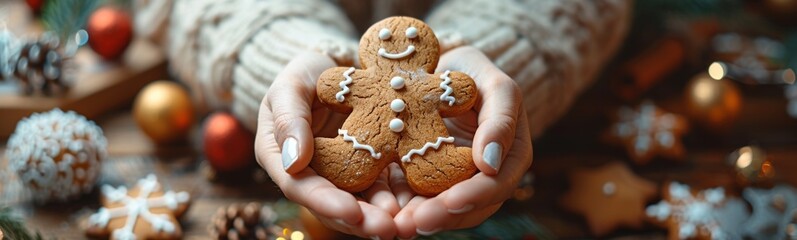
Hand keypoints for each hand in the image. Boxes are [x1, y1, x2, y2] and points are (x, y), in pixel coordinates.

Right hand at [255, 51, 399, 238]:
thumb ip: (288, 119)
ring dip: (380, 216)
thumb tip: (291, 162)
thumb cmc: (306, 72)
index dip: (325, 202)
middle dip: (359, 220)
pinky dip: (396, 198)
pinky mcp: (366, 168)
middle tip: (387, 230)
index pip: (298, 187)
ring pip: (357, 202)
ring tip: (406, 225)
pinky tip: (416, 206)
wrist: (335, 64)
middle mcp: (308, 173)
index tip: (352, 213)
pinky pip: (380, 187)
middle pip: (330, 204)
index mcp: (278, 157)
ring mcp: (337, 174)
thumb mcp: (290, 86)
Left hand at [393, 46, 533, 237]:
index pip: (496, 186)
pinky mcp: (423, 179)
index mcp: (510, 156)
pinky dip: (399, 206)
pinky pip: (413, 198)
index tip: (450, 202)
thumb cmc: (474, 72)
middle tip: (411, 225)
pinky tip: (381, 210)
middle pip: (467, 207)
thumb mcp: (496, 85)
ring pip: (440, 210)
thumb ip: (501, 120)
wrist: (440, 68)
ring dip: (418, 219)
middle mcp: (485, 177)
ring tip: (395, 225)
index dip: (474, 197)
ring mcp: (454, 181)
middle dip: (440, 217)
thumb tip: (491, 165)